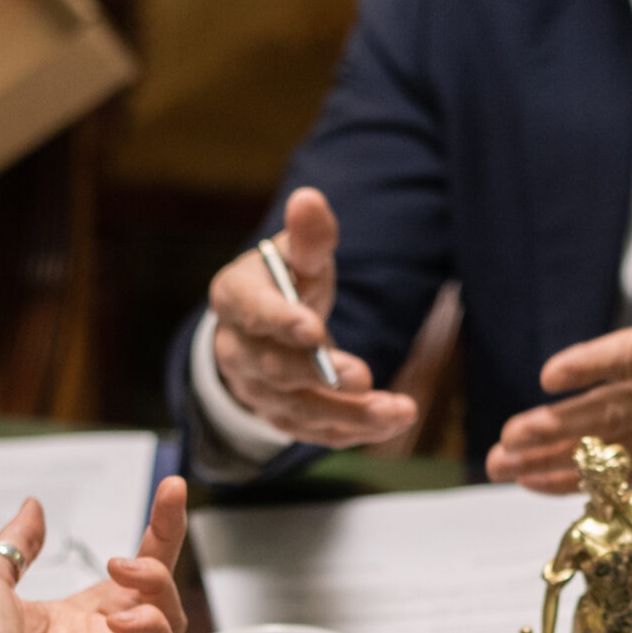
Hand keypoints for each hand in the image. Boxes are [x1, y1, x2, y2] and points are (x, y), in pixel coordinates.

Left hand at [0, 478, 188, 632]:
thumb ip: (18, 540)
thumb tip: (32, 508)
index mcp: (75, 619)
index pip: (132, 573)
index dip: (155, 532)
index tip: (169, 490)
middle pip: (160, 589)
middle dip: (169, 540)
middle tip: (165, 505)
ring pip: (169, 617)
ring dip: (155, 583)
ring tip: (119, 569)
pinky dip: (149, 626)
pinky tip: (117, 621)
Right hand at [205, 187, 415, 447]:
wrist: (264, 329)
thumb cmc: (284, 282)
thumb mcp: (295, 254)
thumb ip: (309, 236)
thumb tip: (309, 199)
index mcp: (234, 299)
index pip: (253, 313)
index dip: (281, 323)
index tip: (314, 331)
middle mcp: (237, 351)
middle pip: (274, 370)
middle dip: (318, 376)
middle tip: (362, 377)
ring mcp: (257, 391)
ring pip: (299, 411)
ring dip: (349, 415)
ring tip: (397, 412)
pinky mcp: (284, 418)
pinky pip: (317, 432)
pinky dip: (355, 432)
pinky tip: (393, 423)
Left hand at [484, 184, 631, 492]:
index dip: (594, 365)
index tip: (550, 372)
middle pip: (613, 414)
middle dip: (559, 426)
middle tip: (510, 434)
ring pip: (609, 454)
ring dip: (552, 462)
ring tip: (502, 464)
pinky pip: (619, 481)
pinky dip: (575, 485)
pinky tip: (531, 481)